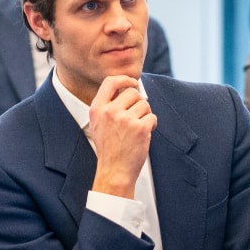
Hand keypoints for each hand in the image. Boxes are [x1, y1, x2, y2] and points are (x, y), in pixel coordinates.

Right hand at [87, 75, 155, 197]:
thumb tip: (126, 87)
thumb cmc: (109, 149)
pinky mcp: (140, 128)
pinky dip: (152, 124)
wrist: (114, 170)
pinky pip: (152, 117)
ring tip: (138, 129)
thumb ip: (107, 106)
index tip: (132, 83)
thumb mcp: (98, 124)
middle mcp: (110, 112)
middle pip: (133, 93)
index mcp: (97, 109)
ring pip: (145, 105)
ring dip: (146, 115)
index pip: (110, 82)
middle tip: (137, 116)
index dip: (124, 79)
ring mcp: (125, 120)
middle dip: (139, 102)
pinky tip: (145, 134)